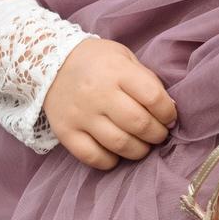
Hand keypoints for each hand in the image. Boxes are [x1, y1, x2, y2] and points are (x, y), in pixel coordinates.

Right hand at [43, 37, 176, 169]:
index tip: (169, 117)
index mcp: (116, 71)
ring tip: (141, 145)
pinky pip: (93, 157)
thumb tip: (169, 109)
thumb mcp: (124, 58)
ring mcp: (80, 115)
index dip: (168, 113)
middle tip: (158, 134)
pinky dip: (110, 161)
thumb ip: (146, 81)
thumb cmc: (97, 61)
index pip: (153, 98)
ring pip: (119, 144)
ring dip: (139, 150)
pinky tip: (116, 153)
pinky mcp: (65, 132)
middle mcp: (98, 93)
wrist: (50, 63)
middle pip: (139, 124)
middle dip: (157, 134)